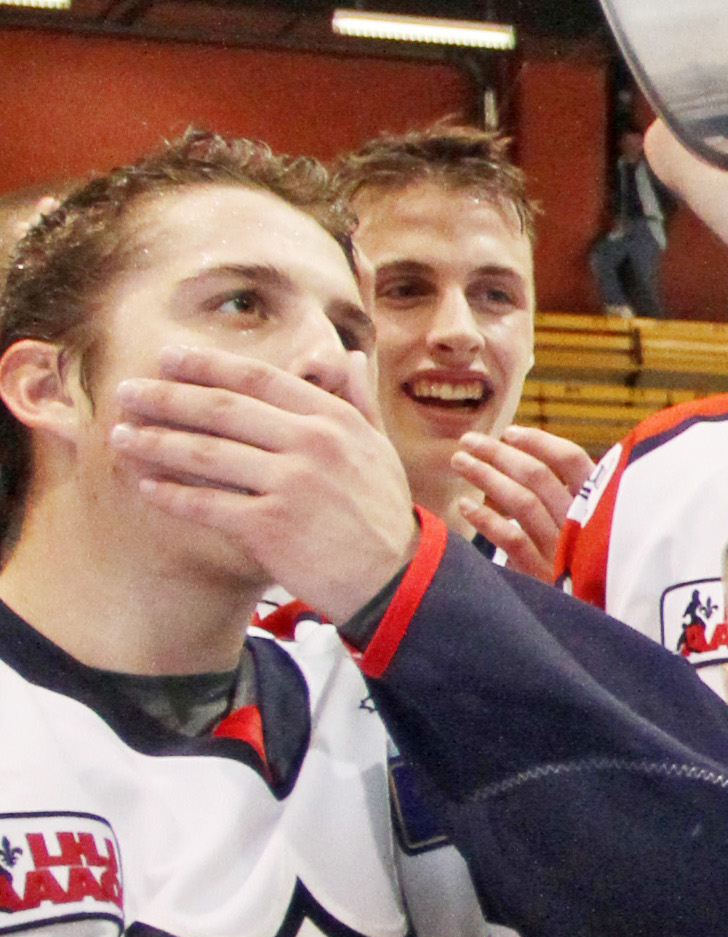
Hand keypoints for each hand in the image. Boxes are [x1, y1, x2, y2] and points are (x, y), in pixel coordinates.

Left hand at [110, 338, 418, 620]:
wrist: (395, 579)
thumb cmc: (383, 513)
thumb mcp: (380, 447)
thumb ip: (359, 399)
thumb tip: (349, 357)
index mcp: (333, 418)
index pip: (258, 380)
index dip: (208, 366)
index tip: (169, 358)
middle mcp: (310, 444)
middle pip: (222, 411)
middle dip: (166, 398)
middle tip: (127, 391)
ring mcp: (290, 484)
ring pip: (207, 455)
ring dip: (156, 443)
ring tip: (121, 436)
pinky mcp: (270, 526)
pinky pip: (208, 504)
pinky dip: (172, 495)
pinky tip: (146, 486)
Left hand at [455, 419, 594, 579]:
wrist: (594, 622)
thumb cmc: (585, 566)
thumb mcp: (588, 527)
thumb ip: (565, 499)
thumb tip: (523, 463)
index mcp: (598, 504)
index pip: (571, 460)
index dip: (539, 442)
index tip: (509, 433)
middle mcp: (581, 522)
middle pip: (538, 476)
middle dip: (499, 453)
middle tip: (468, 441)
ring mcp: (561, 548)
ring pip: (521, 502)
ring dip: (486, 476)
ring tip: (460, 462)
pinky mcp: (543, 574)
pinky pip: (511, 539)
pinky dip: (486, 519)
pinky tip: (465, 506)